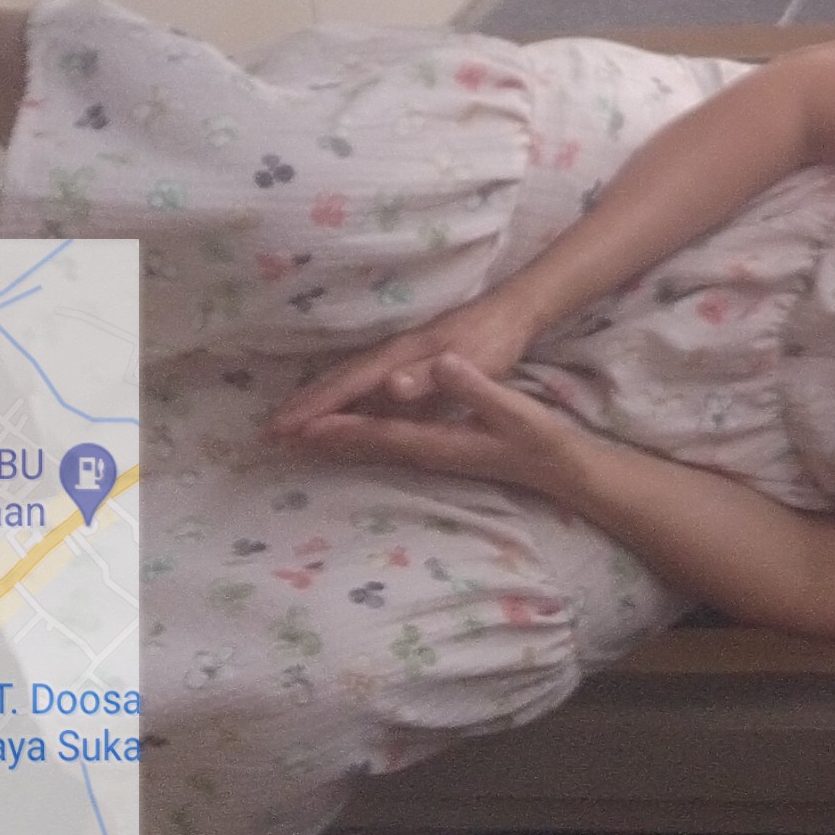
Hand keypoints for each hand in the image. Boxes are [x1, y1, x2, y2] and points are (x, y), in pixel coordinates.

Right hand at [270, 288, 537, 435]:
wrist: (512, 312)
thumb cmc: (492, 341)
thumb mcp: (469, 362)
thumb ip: (429, 376)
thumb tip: (388, 386)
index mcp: (400, 356)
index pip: (348, 385)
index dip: (316, 409)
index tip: (284, 429)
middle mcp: (391, 354)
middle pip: (338, 381)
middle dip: (304, 406)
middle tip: (269, 433)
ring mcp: (397, 357)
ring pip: (347, 381)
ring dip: (317, 401)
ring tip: (288, 423)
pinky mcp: (406, 361)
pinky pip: (363, 383)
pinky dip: (341, 397)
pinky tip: (336, 409)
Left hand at [285, 356, 590, 497]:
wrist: (557, 467)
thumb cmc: (537, 437)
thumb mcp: (512, 409)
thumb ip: (475, 388)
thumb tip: (440, 367)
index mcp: (435, 441)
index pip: (376, 433)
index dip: (339, 427)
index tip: (302, 425)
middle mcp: (424, 452)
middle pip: (362, 446)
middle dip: (320, 440)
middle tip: (277, 436)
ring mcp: (428, 453)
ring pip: (368, 448)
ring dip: (332, 443)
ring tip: (296, 438)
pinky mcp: (435, 448)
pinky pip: (383, 445)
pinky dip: (357, 440)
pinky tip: (345, 437)